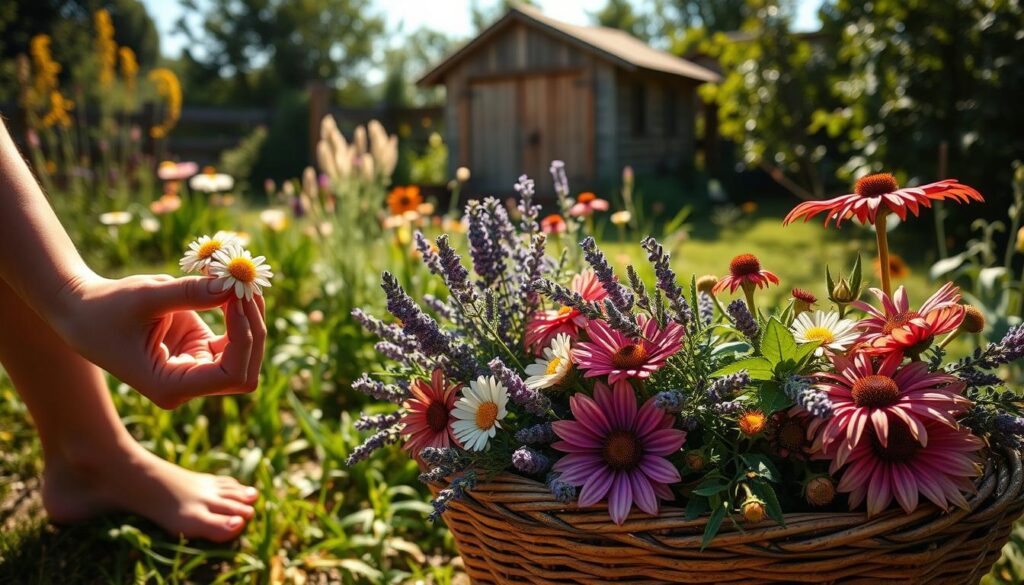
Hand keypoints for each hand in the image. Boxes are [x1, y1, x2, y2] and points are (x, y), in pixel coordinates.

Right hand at [53, 273, 266, 408]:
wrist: (84, 313)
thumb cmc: (107, 308)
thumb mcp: (145, 296)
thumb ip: (189, 293)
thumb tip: (233, 287)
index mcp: (171, 386)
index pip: (232, 375)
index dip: (244, 338)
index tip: (236, 297)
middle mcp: (188, 385)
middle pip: (246, 370)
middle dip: (253, 328)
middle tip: (245, 285)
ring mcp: (197, 370)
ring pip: (246, 354)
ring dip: (251, 319)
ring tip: (238, 280)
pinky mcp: (200, 351)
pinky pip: (235, 339)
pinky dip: (240, 314)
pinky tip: (232, 287)